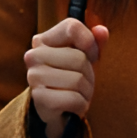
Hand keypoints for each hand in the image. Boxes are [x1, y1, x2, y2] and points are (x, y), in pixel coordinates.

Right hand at [24, 18, 108, 137]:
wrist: (57, 110)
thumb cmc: (71, 77)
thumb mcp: (86, 57)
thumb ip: (95, 42)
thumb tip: (102, 31)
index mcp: (44, 40)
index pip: (72, 27)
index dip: (90, 42)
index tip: (90, 56)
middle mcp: (34, 55)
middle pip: (79, 58)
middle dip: (89, 74)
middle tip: (82, 82)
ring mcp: (34, 76)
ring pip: (77, 80)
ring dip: (86, 91)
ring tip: (78, 93)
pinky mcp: (38, 98)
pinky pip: (73, 99)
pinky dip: (81, 105)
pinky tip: (72, 106)